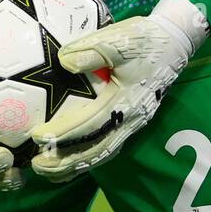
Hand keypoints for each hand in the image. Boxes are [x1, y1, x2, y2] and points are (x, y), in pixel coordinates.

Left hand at [29, 0, 209, 182]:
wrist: (174, 44)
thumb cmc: (144, 40)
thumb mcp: (118, 39)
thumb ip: (91, 50)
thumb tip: (64, 61)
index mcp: (125, 101)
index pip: (89, 124)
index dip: (62, 133)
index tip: (37, 137)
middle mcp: (130, 119)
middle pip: (96, 149)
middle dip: (66, 161)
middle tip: (37, 166)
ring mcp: (133, 123)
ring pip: (102, 152)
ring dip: (75, 165)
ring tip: (48, 172)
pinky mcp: (131, 122)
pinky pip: (108, 146)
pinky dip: (88, 158)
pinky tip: (71, 162)